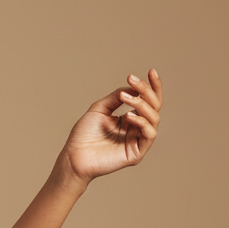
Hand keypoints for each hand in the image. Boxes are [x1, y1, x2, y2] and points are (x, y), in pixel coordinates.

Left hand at [57, 69, 162, 189]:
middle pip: (155, 106)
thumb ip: (117, 97)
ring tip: (125, 98)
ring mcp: (138, 141)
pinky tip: (128, 116)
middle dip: (147, 90)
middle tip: (132, 80)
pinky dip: (142, 122)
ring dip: (141, 104)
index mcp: (129, 118)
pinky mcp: (137, 153)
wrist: (73, 156)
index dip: (152, 86)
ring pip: (154, 118)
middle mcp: (137, 128)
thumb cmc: (83, 135)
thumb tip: (133, 87)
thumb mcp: (100, 109)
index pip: (148, 100)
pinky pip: (149, 134)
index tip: (150, 71)